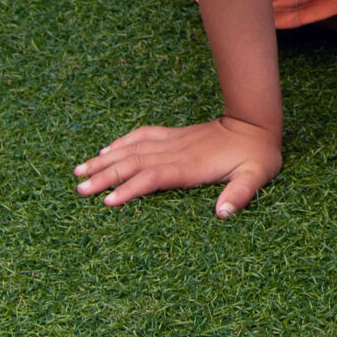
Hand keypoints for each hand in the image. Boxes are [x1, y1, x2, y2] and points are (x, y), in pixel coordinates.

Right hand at [75, 115, 281, 216]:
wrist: (257, 123)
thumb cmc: (257, 155)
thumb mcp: (256, 176)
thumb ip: (240, 194)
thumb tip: (223, 213)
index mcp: (191, 165)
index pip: (154, 177)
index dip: (130, 188)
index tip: (107, 200)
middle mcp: (176, 151)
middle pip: (134, 163)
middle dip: (105, 175)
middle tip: (78, 189)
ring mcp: (173, 141)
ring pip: (133, 148)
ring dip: (105, 159)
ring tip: (78, 170)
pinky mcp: (173, 135)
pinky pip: (142, 135)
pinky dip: (122, 141)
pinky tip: (106, 150)